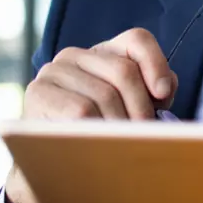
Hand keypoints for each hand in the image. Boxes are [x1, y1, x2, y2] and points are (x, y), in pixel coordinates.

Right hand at [5, 28, 176, 202]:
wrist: (52, 162)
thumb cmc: (102, 132)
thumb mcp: (133, 108)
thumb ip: (155, 92)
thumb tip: (165, 90)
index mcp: (104, 52)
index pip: (137, 40)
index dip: (156, 65)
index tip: (164, 96)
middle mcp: (76, 55)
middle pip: (124, 70)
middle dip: (141, 107)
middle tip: (144, 134)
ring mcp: (53, 71)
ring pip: (104, 94)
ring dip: (119, 125)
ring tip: (123, 145)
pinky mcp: (38, 93)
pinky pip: (80, 109)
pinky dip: (97, 129)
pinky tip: (100, 144)